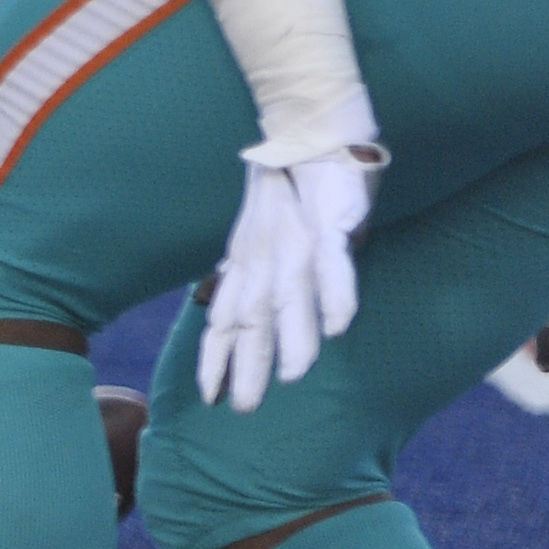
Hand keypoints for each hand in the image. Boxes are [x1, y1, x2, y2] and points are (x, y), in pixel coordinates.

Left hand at [196, 87, 385, 412]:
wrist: (307, 139)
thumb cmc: (287, 198)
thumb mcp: (263, 245)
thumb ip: (258, 282)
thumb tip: (251, 319)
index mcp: (245, 265)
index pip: (225, 319)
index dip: (217, 357)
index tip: (209, 396)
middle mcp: (263, 260)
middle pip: (252, 319)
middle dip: (247, 364)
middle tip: (243, 408)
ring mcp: (295, 243)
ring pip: (290, 297)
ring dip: (292, 337)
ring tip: (292, 376)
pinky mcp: (329, 225)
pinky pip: (331, 264)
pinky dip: (335, 294)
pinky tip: (339, 327)